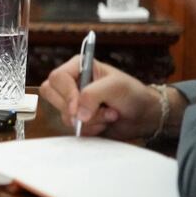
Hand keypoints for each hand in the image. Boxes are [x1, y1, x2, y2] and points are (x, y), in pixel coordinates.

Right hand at [39, 56, 161, 138]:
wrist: (143, 115)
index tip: (78, 108)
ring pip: (64, 114)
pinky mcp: (77, 118)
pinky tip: (105, 123)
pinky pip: (72, 128)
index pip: (57, 78)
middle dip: (77, 109)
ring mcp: (72, 102)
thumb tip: (77, 114)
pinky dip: (90, 129)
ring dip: (90, 120)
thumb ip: (93, 94)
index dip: (66, 94)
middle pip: (52, 95)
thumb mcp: (115, 86)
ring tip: (109, 115)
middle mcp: (71, 83)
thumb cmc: (132, 93)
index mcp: (77, 67)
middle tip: (100, 110)